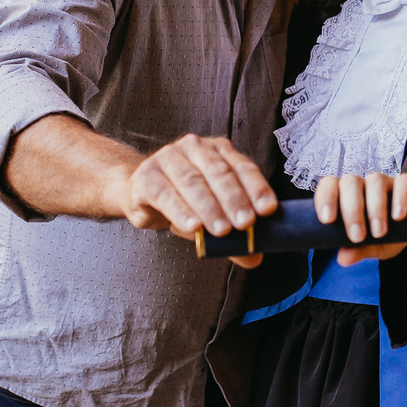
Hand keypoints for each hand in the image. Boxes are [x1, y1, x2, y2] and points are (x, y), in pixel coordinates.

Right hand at [113, 134, 277, 266]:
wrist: (138, 192)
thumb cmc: (183, 200)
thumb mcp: (211, 215)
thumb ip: (233, 234)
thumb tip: (254, 258)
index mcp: (219, 151)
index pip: (243, 167)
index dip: (257, 187)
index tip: (268, 209)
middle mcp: (195, 148)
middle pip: (219, 172)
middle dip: (234, 199)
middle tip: (246, 223)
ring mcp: (168, 158)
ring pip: (193, 181)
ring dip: (209, 207)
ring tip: (222, 230)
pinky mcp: (146, 176)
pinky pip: (165, 194)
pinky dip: (181, 211)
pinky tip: (193, 227)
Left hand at [314, 172, 406, 265]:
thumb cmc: (385, 236)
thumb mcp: (371, 246)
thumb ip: (358, 250)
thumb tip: (343, 258)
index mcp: (346, 194)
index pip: (330, 185)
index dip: (326, 198)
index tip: (328, 220)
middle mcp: (363, 184)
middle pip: (351, 182)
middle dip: (352, 210)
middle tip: (357, 237)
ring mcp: (385, 181)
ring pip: (376, 180)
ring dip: (376, 207)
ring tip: (379, 233)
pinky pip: (403, 182)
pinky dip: (400, 197)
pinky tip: (399, 217)